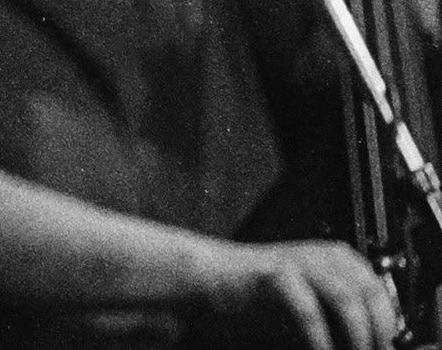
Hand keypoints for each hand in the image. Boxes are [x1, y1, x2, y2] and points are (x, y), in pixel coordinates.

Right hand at [196, 238, 396, 349]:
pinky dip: (317, 338)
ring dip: (354, 338)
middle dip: (375, 335)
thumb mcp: (315, 313)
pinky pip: (307, 308)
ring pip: (346, 300)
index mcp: (341, 261)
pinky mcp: (274, 273)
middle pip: (371, 295)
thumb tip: (374, 347)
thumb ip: (343, 326)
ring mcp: (300, 262)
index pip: (382, 294)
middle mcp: (325, 256)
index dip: (387, 327)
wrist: (209, 281)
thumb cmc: (260, 301)